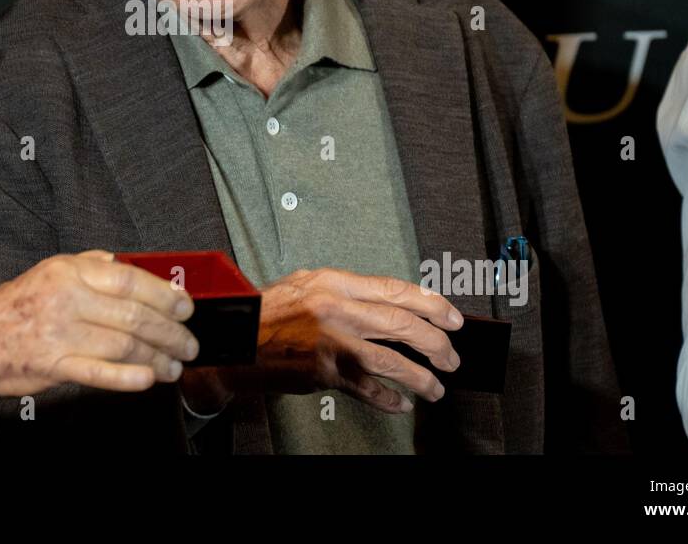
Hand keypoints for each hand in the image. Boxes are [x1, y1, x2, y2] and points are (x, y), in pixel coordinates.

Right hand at [0, 250, 198, 395]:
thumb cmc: (19, 304)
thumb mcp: (53, 269)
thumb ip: (93, 265)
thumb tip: (130, 265)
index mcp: (72, 271)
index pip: (130, 280)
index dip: (165, 295)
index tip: (185, 308)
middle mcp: (68, 299)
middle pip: (134, 315)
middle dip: (170, 332)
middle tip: (187, 343)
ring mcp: (61, 333)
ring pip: (123, 346)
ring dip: (157, 358)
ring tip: (174, 366)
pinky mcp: (54, 365)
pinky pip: (98, 373)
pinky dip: (127, 378)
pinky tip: (148, 379)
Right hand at [182, 268, 461, 414]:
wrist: (235, 338)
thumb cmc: (269, 312)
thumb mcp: (306, 285)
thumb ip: (345, 290)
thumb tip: (386, 301)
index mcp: (336, 283)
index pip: (396, 289)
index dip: (431, 304)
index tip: (453, 317)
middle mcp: (337, 308)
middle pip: (402, 323)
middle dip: (435, 342)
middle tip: (452, 356)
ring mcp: (331, 342)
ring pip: (392, 360)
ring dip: (421, 376)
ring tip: (437, 387)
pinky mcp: (323, 372)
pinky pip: (366, 388)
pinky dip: (388, 399)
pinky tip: (402, 404)